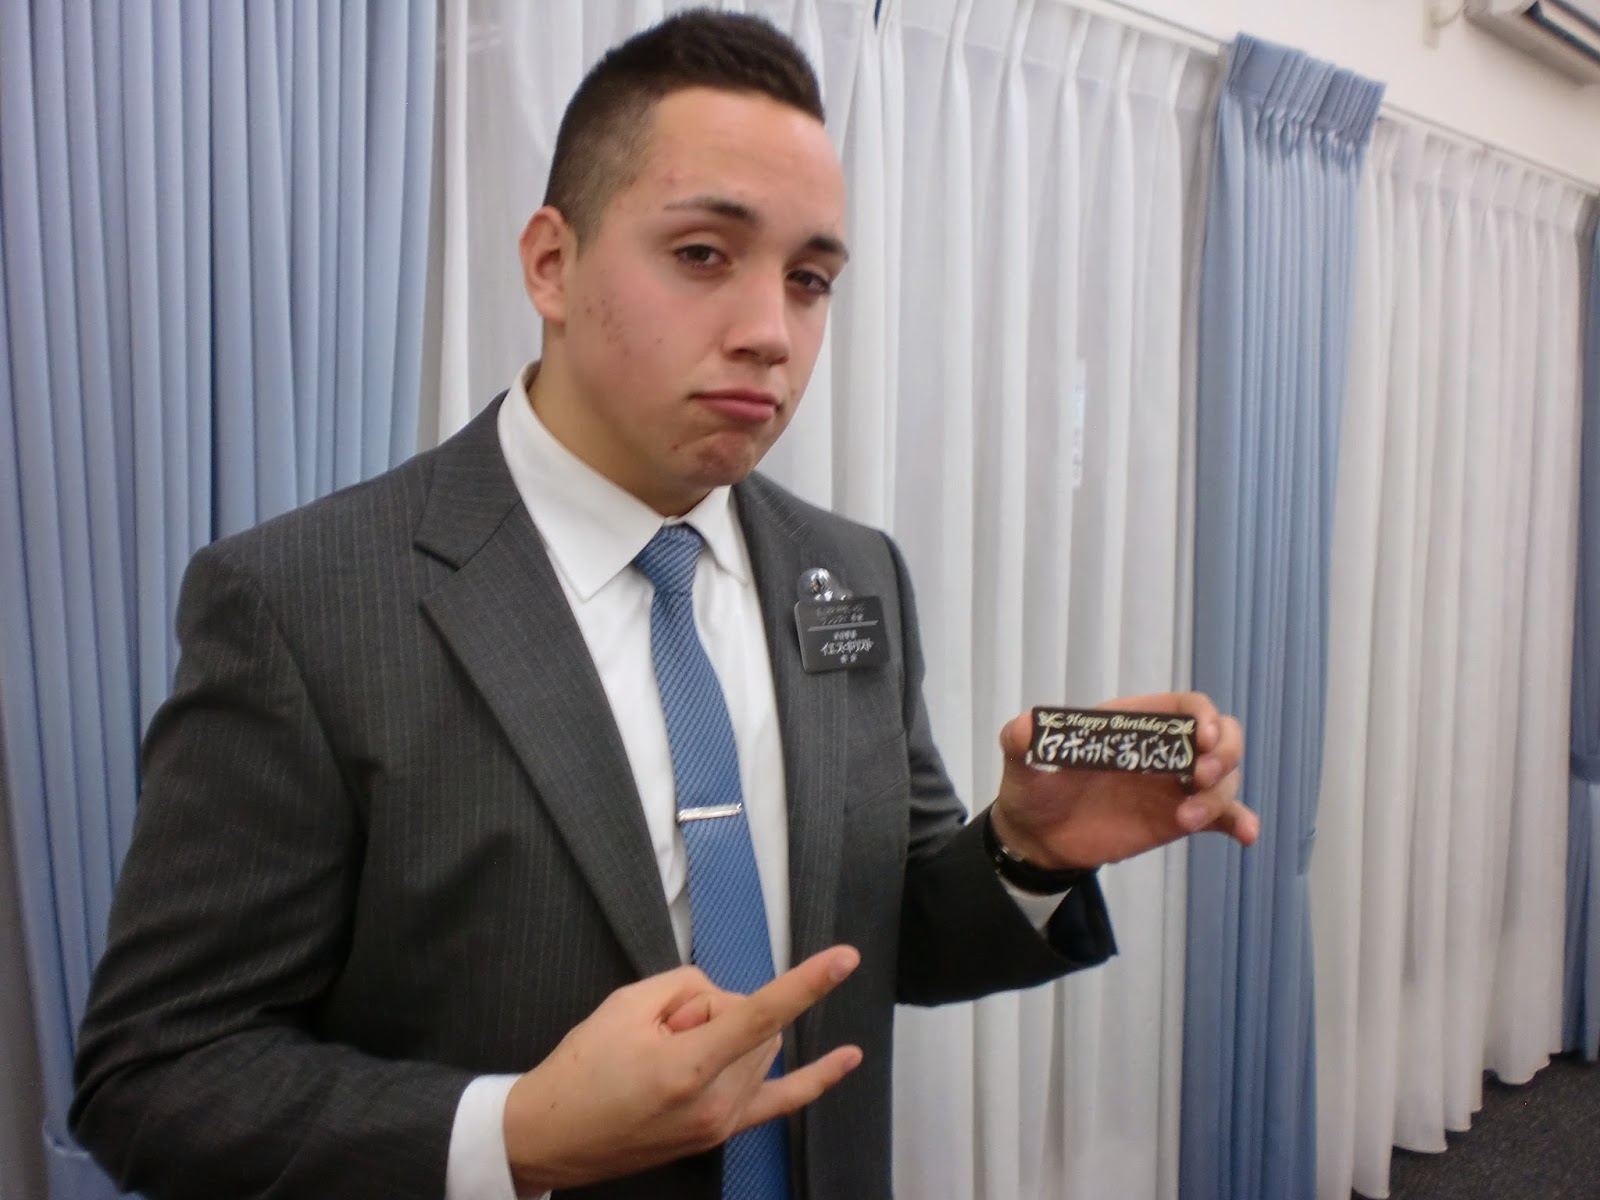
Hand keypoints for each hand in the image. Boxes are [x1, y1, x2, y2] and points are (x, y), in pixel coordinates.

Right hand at [502, 946, 863, 1192]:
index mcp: (688, 1069)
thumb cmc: (582, 1069)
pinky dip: (816, 1077)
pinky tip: (848, 1058)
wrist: (552, 1134)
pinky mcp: (721, 1133)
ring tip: (669, 1055)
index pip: (760, 1014)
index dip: (806, 983)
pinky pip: (781, 1100)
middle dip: (718, 1008)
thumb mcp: (627, 1004)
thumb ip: (688, 985)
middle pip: (752, 1022)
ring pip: (761, 1047)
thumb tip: (721, 999)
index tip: (844, 959)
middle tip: (665, 1027)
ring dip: (729, 1034)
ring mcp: (721, 1124)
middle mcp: (715, 1103)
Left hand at [989, 692, 1256, 869]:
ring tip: (1187, 820)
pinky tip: (1246, 834)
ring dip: (1220, 796)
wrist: (1038, 838)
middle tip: (1201, 777)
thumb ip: (1021, 740)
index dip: (1203, 717)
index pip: (1185, 707)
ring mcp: (1174, 785)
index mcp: (1133, 723)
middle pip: (1219, 737)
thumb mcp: (1021, 761)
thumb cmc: (1034, 789)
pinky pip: (1221, 817)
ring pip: (1223, 779)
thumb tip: (1023, 729)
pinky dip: (1239, 821)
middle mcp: (1162, 750)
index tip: (1201, 739)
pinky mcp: (1178, 819)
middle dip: (1225, 752)